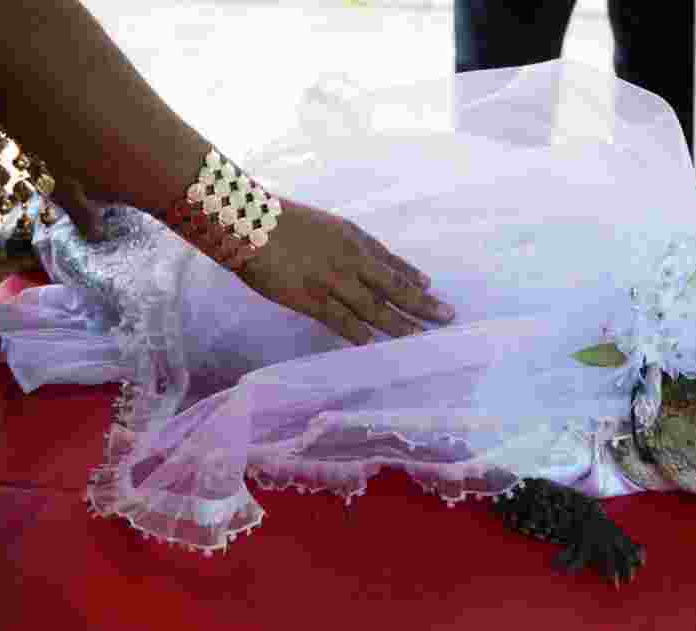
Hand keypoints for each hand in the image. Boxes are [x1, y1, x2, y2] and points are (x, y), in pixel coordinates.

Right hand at [236, 198, 454, 343]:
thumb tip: (369, 259)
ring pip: (376, 308)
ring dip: (401, 324)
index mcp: (354, 238)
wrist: (248, 221)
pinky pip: (344, 322)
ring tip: (422, 336)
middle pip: (395, 287)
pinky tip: (377, 345)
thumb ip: (348, 243)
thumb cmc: (280, 220)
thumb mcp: (325, 225)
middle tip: (447, 316)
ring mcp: (335, 281)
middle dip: (422, 303)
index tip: (431, 289)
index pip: (391, 261)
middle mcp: (352, 260)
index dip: (413, 277)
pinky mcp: (313, 299)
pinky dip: (362, 335)